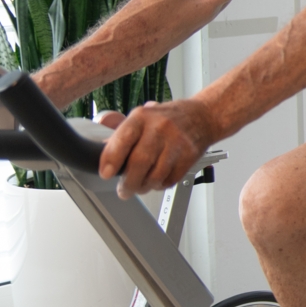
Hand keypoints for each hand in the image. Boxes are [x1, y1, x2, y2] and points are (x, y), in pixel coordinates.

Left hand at [98, 99, 216, 197]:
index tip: (105, 174)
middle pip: (139, 162)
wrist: (203, 116)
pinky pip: (170, 179)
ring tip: (139, 187)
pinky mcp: (190, 156)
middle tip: (123, 190)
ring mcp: (177, 142)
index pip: (124, 139)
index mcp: (143, 117)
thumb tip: (101, 150)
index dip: (111, 159)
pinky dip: (160, 185)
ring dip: (143, 187)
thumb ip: (122, 132)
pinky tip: (156, 181)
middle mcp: (160, 128)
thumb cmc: (169, 118)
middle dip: (128, 182)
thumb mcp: (143, 116)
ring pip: (155, 176)